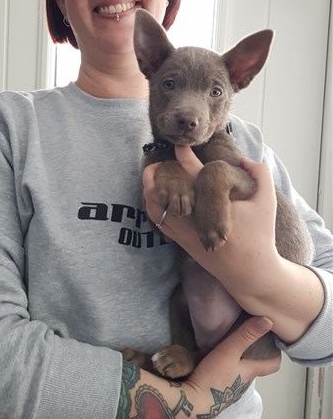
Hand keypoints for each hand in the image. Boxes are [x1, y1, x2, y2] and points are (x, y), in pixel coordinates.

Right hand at [116, 316, 279, 418]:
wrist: (191, 401)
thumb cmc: (213, 377)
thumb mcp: (229, 351)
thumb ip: (246, 335)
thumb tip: (268, 320)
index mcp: (250, 372)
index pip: (272, 365)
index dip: (276, 354)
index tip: (274, 340)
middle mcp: (242, 380)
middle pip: (254, 365)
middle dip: (254, 351)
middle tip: (249, 333)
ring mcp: (228, 386)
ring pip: (238, 368)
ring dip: (237, 357)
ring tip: (231, 340)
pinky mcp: (215, 387)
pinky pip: (224, 372)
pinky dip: (223, 363)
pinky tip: (215, 353)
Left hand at [143, 147, 279, 290]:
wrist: (251, 273)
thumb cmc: (260, 235)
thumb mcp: (268, 201)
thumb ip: (260, 173)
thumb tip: (243, 158)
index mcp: (214, 201)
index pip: (194, 173)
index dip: (184, 157)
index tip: (178, 145)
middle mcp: (195, 215)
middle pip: (163, 191)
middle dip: (156, 174)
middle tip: (158, 164)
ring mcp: (184, 231)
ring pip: (154, 207)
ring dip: (151, 190)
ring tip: (156, 179)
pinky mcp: (181, 242)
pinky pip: (158, 221)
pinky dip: (154, 206)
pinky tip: (160, 198)